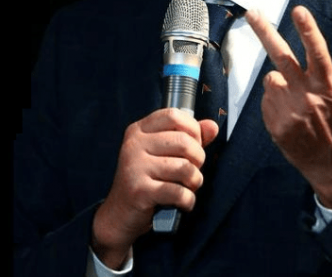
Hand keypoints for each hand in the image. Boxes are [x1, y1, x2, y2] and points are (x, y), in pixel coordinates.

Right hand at [91, 108, 219, 267]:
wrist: (119, 216)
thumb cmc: (147, 182)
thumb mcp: (164, 155)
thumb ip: (189, 138)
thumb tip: (212, 126)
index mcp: (139, 130)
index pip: (174, 115)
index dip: (193, 130)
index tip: (194, 146)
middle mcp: (134, 144)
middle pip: (184, 141)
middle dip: (198, 159)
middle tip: (192, 172)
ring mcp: (134, 167)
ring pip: (184, 167)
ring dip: (195, 181)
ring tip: (188, 187)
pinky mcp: (139, 191)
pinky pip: (179, 192)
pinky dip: (188, 200)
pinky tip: (183, 203)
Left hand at [246, 5, 331, 209]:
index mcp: (329, 84)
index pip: (316, 50)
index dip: (307, 28)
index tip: (297, 10)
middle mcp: (306, 95)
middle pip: (281, 56)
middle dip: (266, 31)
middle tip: (252, 12)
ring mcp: (288, 111)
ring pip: (272, 78)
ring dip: (280, 79)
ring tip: (296, 95)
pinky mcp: (275, 124)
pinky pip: (268, 99)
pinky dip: (276, 98)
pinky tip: (291, 112)